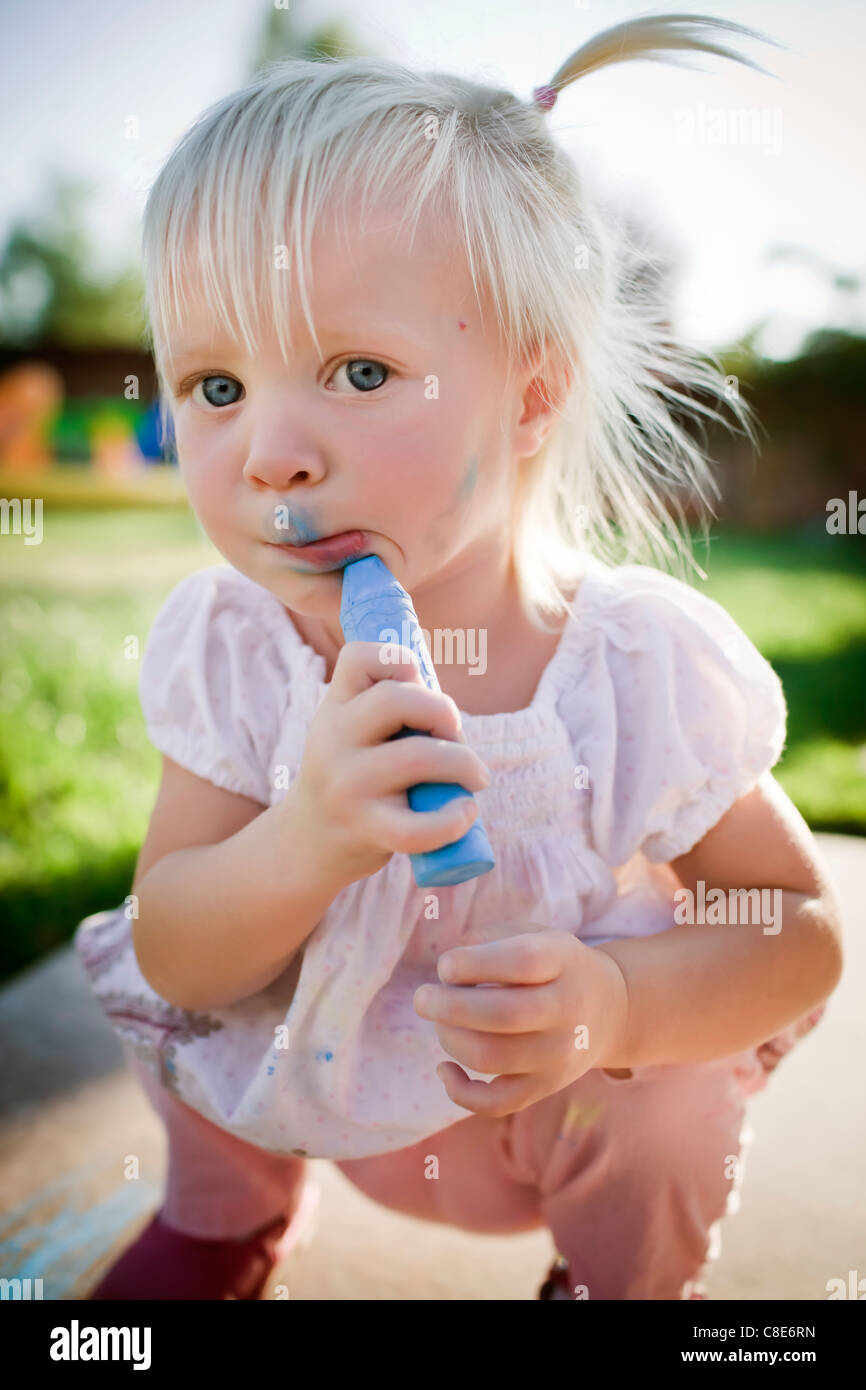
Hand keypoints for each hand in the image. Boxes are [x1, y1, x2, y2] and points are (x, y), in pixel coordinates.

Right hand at [284, 641, 490, 890]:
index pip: (360, 657)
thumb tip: (447, 706)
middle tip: (455, 734)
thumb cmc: (352, 777)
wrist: (308, 842)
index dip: (401, 662)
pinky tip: (466, 812)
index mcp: (334, 708)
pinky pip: (418, 826)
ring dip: (464, 762)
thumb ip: (389, 707)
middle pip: (396, 700)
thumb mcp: (351, 732)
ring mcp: (348, 786)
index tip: (418, 687)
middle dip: (443, 710)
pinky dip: (454, 819)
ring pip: (419, 756)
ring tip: (475, 777)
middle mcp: (333, 740)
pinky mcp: (366, 829)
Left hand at [413, 927, 630, 1117]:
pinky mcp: (545, 1087)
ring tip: (441, 1023)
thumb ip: (489, 941)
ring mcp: (558, 1054)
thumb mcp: (533, 934)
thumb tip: (447, 972)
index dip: (475, 963)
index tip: (445, 966)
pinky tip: (444, 1067)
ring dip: (450, 1040)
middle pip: (504, 1015)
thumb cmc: (551, 965)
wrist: (607, 1009)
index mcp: (563, 960)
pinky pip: (498, 1103)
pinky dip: (460, 1092)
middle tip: (422, 998)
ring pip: (492, 1057)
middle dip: (450, 1007)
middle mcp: (567, 1009)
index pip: (522, 961)